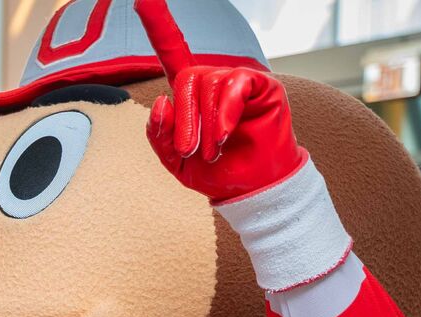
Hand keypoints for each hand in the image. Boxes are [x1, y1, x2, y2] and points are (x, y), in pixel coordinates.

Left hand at [136, 0, 304, 201]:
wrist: (250, 188)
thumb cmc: (215, 171)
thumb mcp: (175, 160)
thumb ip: (159, 134)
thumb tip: (163, 99)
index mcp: (190, 95)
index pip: (172, 53)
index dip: (159, 25)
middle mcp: (214, 81)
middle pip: (186, 79)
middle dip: (183, 119)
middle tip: (189, 150)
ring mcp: (239, 81)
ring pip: (208, 84)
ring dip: (205, 124)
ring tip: (212, 150)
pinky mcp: (262, 85)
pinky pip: (234, 85)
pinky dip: (224, 112)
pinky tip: (225, 134)